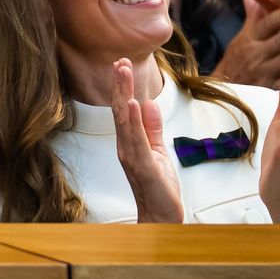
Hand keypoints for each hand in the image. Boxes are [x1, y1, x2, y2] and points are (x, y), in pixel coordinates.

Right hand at [110, 60, 183, 222]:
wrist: (161, 216)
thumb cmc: (158, 187)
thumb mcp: (157, 150)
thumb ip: (152, 128)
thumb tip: (148, 104)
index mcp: (129, 142)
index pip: (123, 109)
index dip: (122, 87)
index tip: (122, 65)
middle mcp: (125, 146)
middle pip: (120, 110)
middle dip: (119, 85)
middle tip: (119, 62)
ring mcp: (131, 156)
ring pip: (125, 120)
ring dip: (123, 94)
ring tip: (123, 74)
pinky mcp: (143, 165)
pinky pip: (137, 139)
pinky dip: (133, 121)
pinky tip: (133, 105)